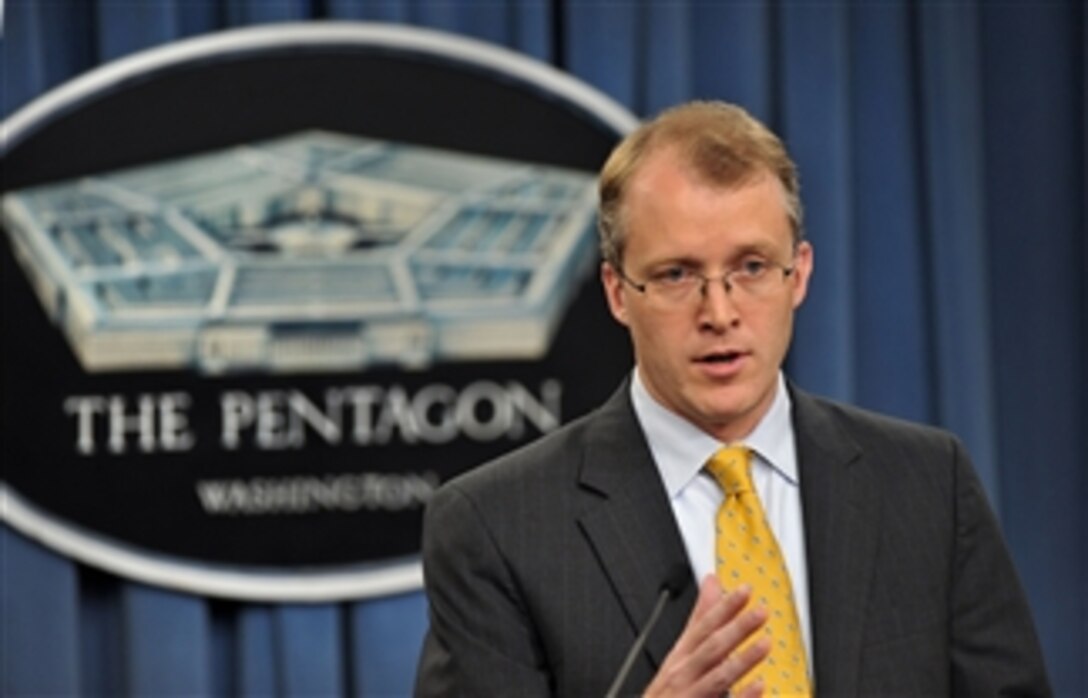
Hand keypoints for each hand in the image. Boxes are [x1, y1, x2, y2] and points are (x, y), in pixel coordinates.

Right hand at [644, 575, 770, 697]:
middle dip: (736, 628)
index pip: (703, 626)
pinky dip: (742, 697)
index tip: (744, 590)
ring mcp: (690, 695)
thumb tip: (711, 582)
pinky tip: (760, 686)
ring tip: (765, 644)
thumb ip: (700, 617)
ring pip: (718, 676)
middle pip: (711, 648)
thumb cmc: (668, 692)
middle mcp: (684, 674)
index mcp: (682, 656)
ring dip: (742, 660)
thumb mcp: (680, 651)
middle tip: (760, 612)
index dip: (724, 607)